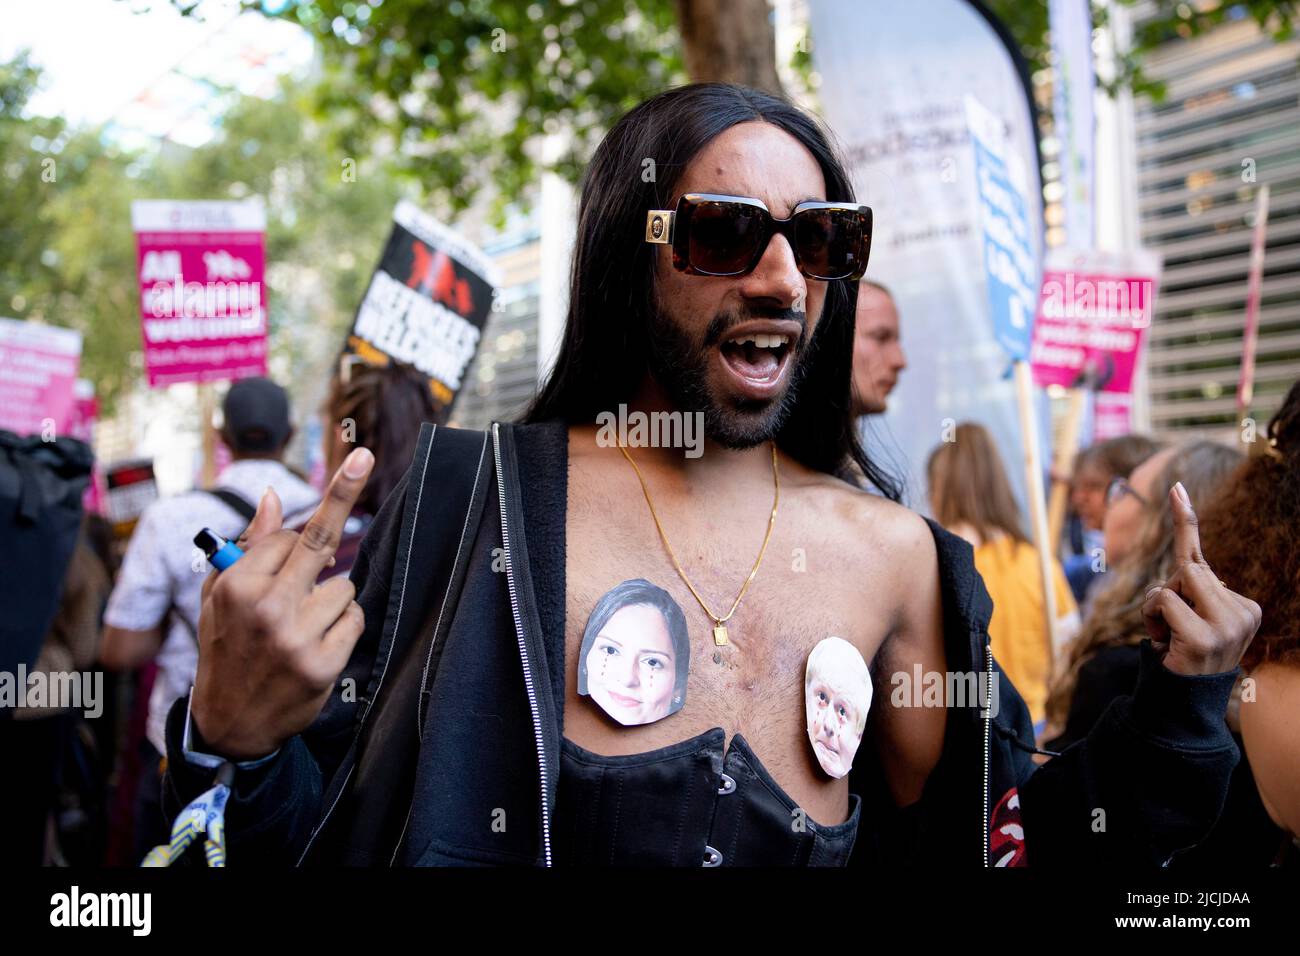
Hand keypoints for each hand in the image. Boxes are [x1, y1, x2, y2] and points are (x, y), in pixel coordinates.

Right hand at [191, 447, 374, 759]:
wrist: (229, 724)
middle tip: (362, 454)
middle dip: (343, 492)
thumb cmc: (225, 649)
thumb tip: (271, 497)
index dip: (297, 540)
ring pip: (343, 588)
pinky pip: (354, 620)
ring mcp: (296, 637)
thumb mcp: (219, 598)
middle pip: (320, 540)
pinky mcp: (323, 664)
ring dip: (331, 600)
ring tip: (300, 626)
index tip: (348, 467)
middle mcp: (265, 607)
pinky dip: (343, 627)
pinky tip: (316, 645)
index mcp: (236, 586)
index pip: (289, 536)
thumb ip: (248, 547)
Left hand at [1141, 481, 1261, 675]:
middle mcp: (1243, 611)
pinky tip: (1167, 644)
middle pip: (1185, 569)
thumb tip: (1189, 562)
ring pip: (1174, 583)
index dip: (1186, 521)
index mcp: (1242, 606)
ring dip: (1158, 608)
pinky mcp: (1208, 634)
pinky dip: (1152, 618)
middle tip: (1170, 628)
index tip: (1175, 488)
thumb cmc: (1181, 656)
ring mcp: (1229, 624)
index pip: (1204, 558)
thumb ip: (1190, 590)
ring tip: (1170, 638)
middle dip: (1165, 592)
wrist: (1182, 702)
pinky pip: (1163, 601)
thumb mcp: (1188, 618)